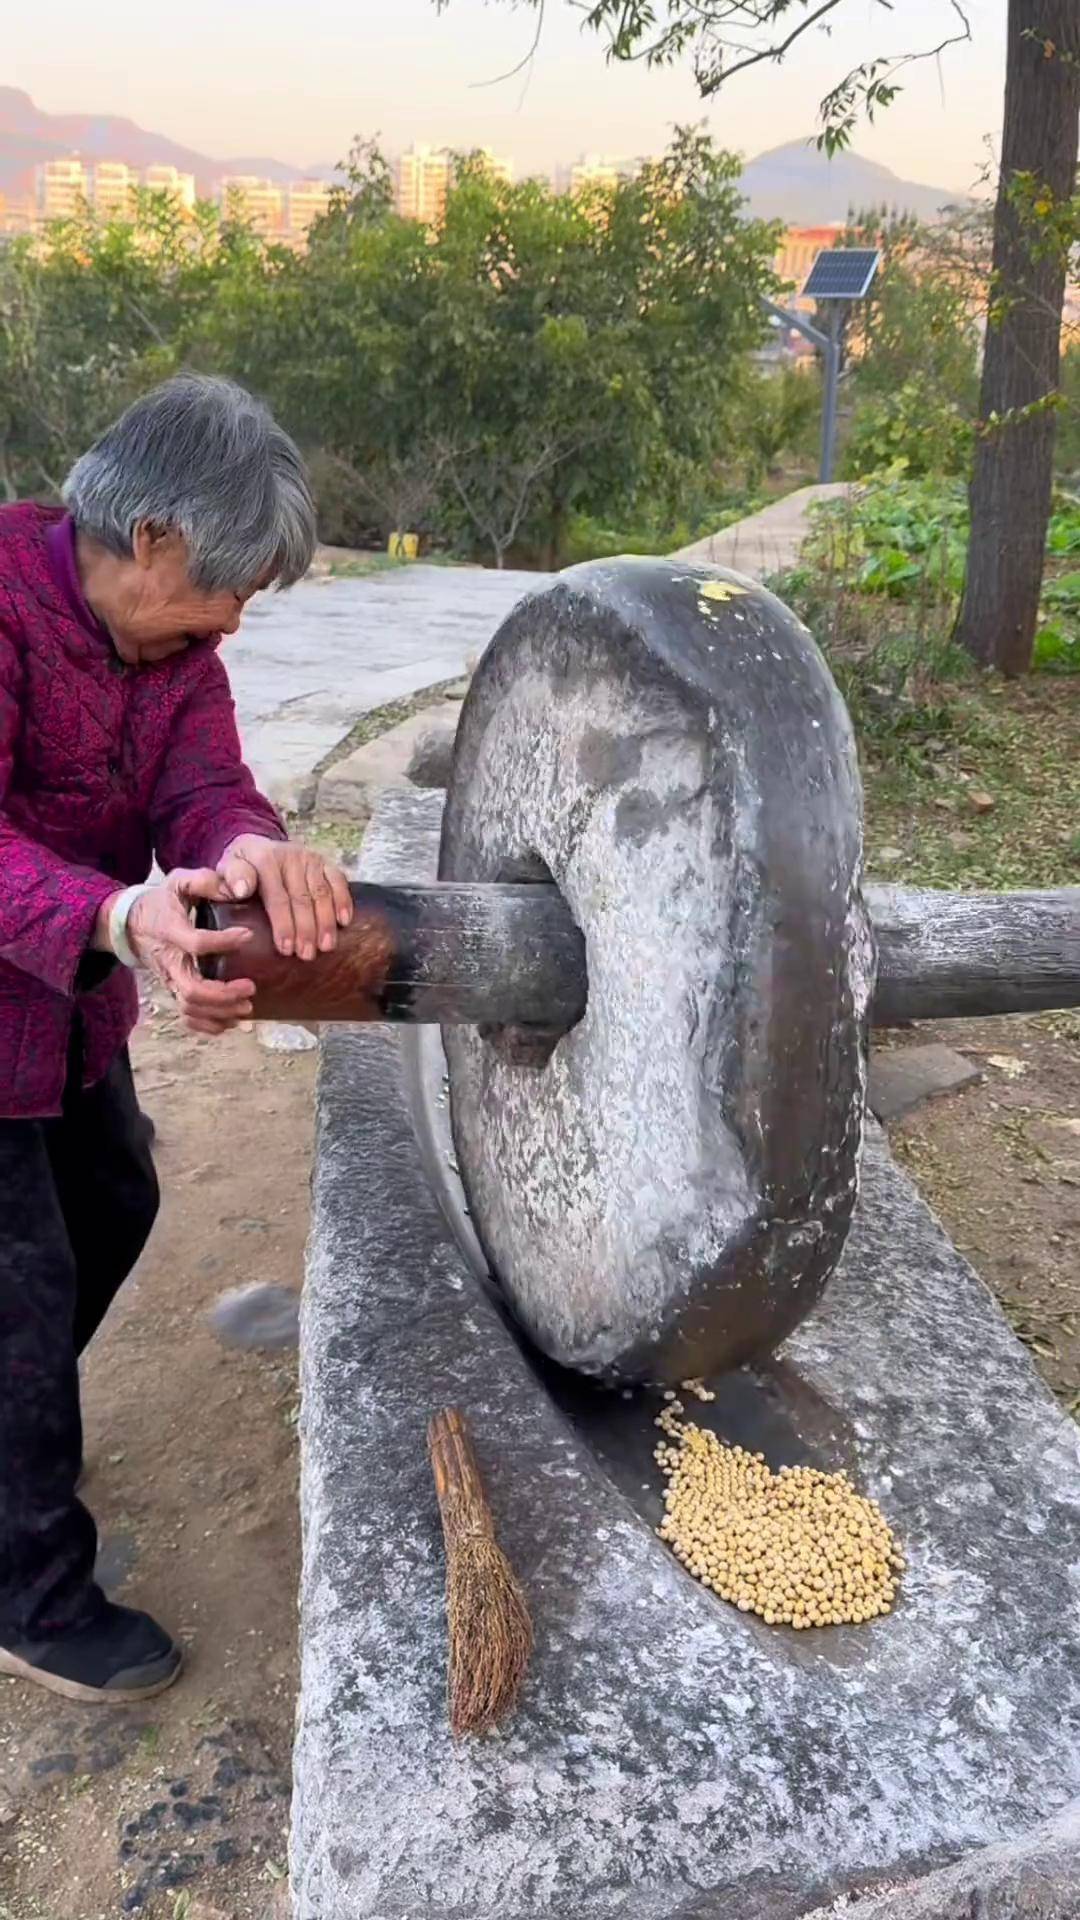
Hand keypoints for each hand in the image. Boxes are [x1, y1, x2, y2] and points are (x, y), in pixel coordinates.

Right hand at [97, 870, 255, 1036]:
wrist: (129, 924)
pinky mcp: (172, 990)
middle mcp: (169, 961)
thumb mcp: (178, 882)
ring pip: (190, 1007)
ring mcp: (169, 980)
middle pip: (192, 989)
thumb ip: (205, 881)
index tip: (248, 935)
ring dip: (220, 1013)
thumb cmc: (161, 902)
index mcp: (171, 931)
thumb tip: (236, 890)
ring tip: (247, 1007)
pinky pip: (186, 1017)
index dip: (223, 942)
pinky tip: (229, 1022)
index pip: (196, 942)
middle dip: (224, 995)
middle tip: (251, 988)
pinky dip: (207, 1025)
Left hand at [217, 835, 352, 960]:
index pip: (276, 896)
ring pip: (321, 892)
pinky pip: (338, 880)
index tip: (285, 949)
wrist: (256, 847)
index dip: (282, 924)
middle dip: (305, 929)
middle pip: (301, 898)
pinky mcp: (324, 861)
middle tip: (306, 955)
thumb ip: (227, 880)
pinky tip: (344, 921)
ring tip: (326, 947)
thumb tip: (241, 890)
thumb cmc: (240, 870)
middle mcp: (289, 855)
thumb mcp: (224, 871)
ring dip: (325, 922)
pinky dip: (343, 901)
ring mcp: (309, 858)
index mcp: (263, 859)